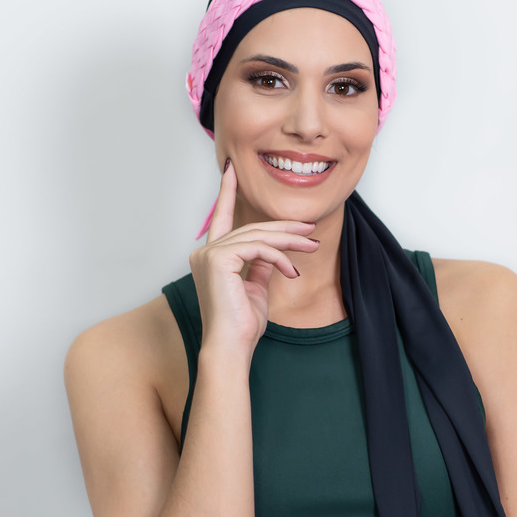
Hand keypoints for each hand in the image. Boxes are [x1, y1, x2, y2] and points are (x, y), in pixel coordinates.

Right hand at [188, 160, 317, 356]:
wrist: (232, 346)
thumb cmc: (242, 325)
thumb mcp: (255, 288)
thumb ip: (259, 265)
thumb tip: (272, 251)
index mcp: (210, 257)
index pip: (222, 218)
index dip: (228, 193)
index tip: (231, 170)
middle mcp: (204, 252)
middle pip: (251, 229)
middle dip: (283, 228)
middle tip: (309, 229)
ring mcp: (209, 254)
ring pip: (258, 236)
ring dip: (289, 240)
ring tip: (312, 245)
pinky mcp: (219, 259)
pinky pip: (258, 249)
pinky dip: (279, 257)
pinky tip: (292, 270)